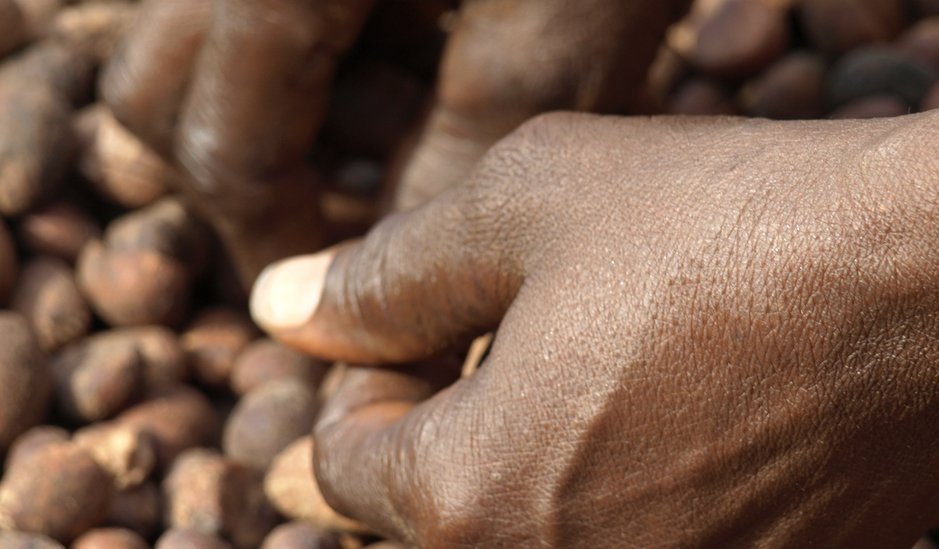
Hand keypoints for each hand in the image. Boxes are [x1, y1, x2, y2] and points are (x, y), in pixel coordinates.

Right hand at [100, 0, 688, 286]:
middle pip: (163, 83)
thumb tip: (382, 276)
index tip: (328, 290)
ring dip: (285, 105)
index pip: (219, 140)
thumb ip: (460, 157)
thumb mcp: (558, 27)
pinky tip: (416, 37)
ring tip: (411, 108)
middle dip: (246, 171)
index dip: (273, 235)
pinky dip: (317, 40)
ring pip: (198, 34)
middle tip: (345, 216)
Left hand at [251, 111, 938, 546]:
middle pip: (431, 516)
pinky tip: (660, 406)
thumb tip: (284, 309)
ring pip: (526, 530)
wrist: (927, 282)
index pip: (348, 467)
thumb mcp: (522, 208)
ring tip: (590, 365)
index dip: (367, 386)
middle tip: (497, 341)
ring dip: (526, 457)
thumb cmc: (720, 227)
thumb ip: (384, 276)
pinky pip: (623, 538)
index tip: (413, 334)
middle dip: (438, 428)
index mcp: (471, 495)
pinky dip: (612, 482)